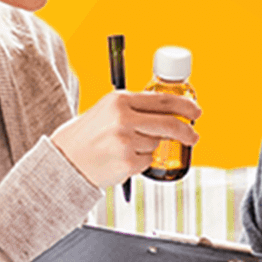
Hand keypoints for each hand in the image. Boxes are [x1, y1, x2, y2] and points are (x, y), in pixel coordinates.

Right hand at [51, 91, 200, 188]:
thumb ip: (135, 108)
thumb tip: (170, 112)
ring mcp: (126, 141)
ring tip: (124, 147)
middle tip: (193, 136)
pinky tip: (121, 159)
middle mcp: (123, 118)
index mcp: (119, 99)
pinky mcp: (127, 162)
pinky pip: (147, 161)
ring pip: (156, 144)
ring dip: (149, 147)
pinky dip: (140, 162)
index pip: (162, 99)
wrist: (65, 160)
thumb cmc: (87, 135)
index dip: (184, 106)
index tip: (196, 111)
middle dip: (186, 131)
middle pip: (169, 123)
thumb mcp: (107, 110)